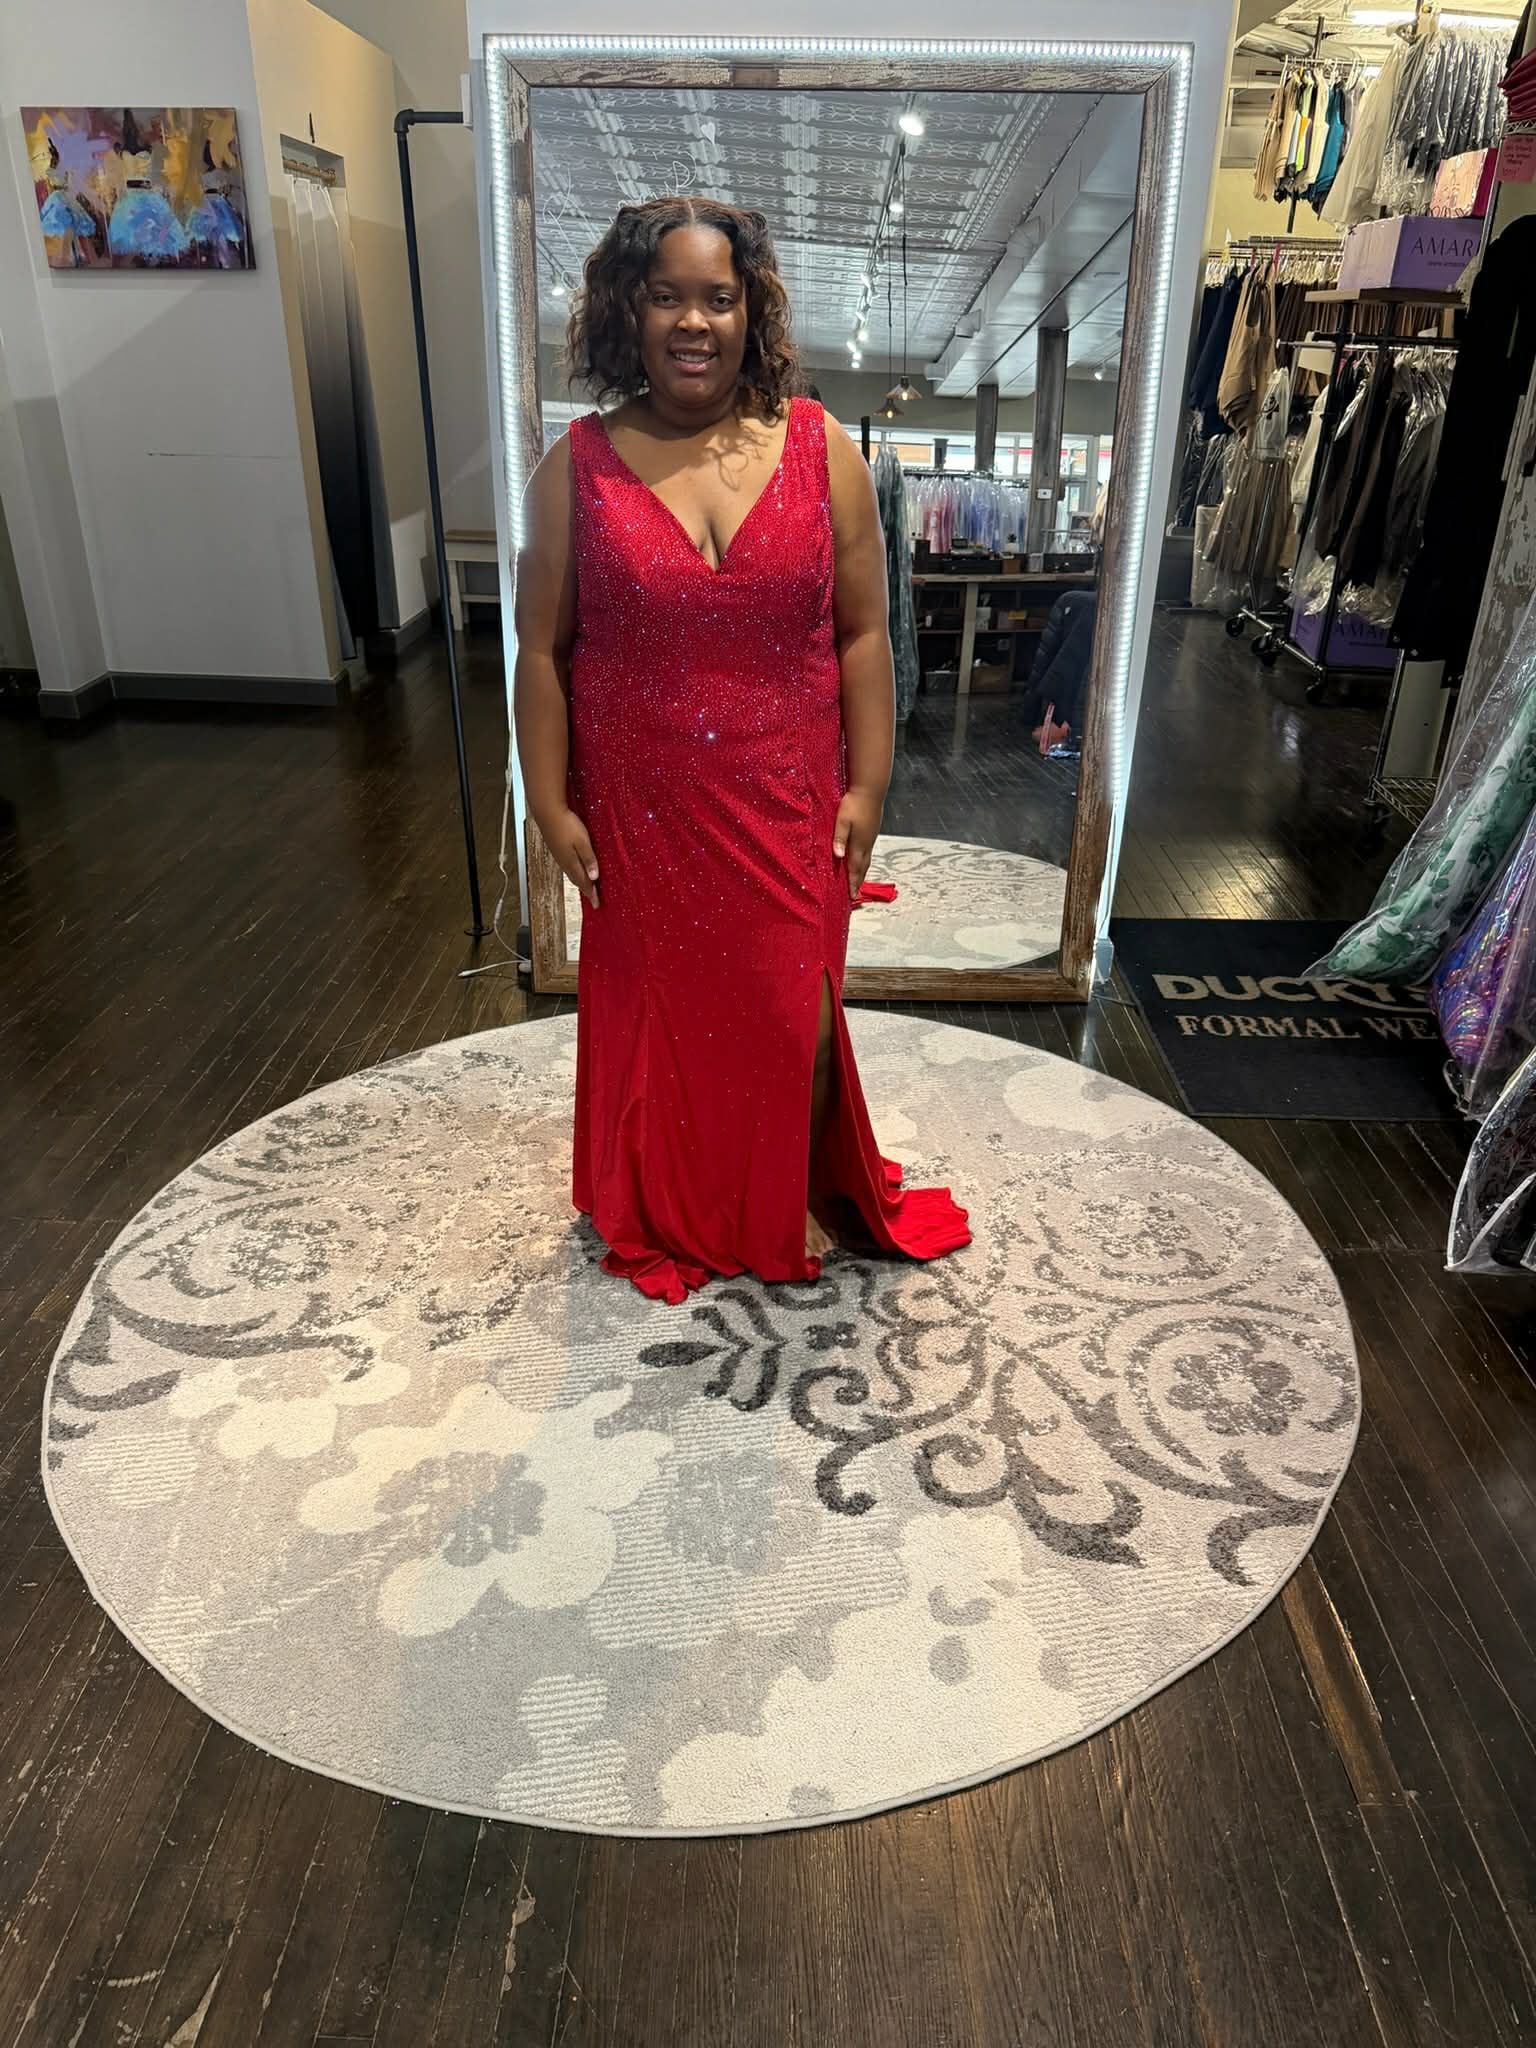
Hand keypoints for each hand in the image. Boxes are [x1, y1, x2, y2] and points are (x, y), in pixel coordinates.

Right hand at [537, 805, 600, 907]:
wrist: (547, 812)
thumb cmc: (566, 824)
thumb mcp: (583, 842)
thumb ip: (588, 859)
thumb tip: (594, 876)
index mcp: (571, 862)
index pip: (584, 882)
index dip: (591, 893)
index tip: (596, 904)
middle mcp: (564, 861)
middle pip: (577, 879)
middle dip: (586, 889)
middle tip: (592, 898)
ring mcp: (559, 855)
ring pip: (571, 872)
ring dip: (579, 881)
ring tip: (585, 886)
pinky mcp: (556, 848)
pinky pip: (567, 865)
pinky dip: (574, 871)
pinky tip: (575, 867)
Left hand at [833, 788, 883, 902]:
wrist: (870, 790)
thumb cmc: (854, 804)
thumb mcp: (842, 821)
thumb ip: (840, 839)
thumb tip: (838, 856)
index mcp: (859, 844)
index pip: (854, 868)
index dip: (852, 882)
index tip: (852, 895)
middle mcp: (867, 844)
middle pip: (863, 867)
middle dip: (858, 881)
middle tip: (855, 894)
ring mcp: (871, 838)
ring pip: (867, 860)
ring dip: (862, 872)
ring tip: (858, 881)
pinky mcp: (872, 832)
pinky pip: (868, 852)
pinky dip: (864, 862)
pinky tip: (861, 860)